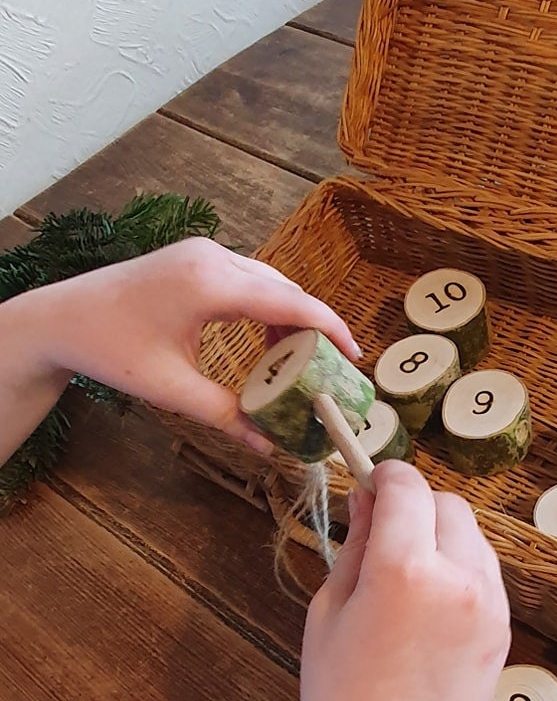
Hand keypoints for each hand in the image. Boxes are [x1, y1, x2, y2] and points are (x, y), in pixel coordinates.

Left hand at [17, 236, 359, 454]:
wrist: (58, 318)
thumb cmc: (109, 349)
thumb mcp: (173, 389)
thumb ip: (227, 416)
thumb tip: (268, 447)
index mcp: (210, 284)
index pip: (291, 303)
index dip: (330, 329)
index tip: (355, 357)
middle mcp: (213, 258)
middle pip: (287, 291)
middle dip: (314, 328)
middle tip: (332, 369)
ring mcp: (204, 253)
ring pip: (271, 283)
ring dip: (291, 319)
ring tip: (301, 361)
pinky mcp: (197, 259)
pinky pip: (250, 280)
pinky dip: (268, 309)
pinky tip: (269, 342)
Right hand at [301, 459, 511, 700]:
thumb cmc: (341, 699)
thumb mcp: (329, 611)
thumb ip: (356, 546)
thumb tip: (369, 500)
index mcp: (405, 569)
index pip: (407, 487)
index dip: (385, 475)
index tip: (370, 482)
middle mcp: (459, 578)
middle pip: (448, 504)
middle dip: (416, 505)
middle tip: (383, 533)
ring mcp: (490, 605)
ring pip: (473, 536)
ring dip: (441, 535)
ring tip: (406, 574)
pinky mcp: (503, 629)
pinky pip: (485, 574)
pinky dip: (460, 569)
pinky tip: (430, 604)